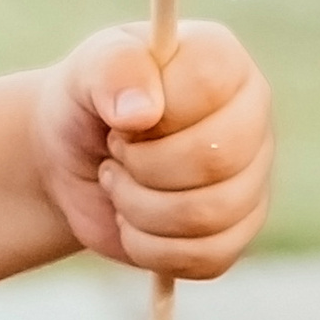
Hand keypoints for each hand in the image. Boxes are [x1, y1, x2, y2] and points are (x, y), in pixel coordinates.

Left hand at [33, 18, 272, 278]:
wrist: (69, 159)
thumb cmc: (85, 103)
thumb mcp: (85, 71)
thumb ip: (112, 70)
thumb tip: (142, 111)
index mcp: (224, 61)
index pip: (210, 87)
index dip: (153, 111)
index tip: (120, 113)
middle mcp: (251, 117)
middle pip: (215, 160)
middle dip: (142, 167)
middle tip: (114, 152)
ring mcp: (251, 178)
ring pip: (209, 215)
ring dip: (138, 207)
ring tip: (117, 182)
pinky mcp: (234, 233)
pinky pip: (207, 258)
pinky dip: (148, 247)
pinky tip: (131, 220)